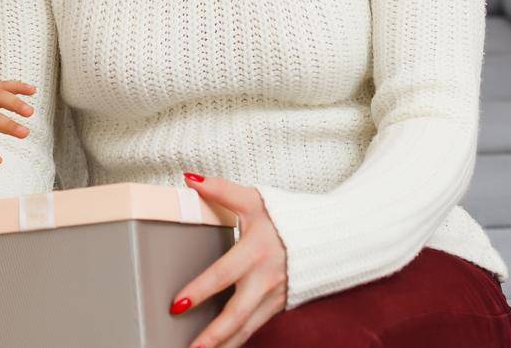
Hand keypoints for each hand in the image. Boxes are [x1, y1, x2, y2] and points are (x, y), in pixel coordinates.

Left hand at [172, 174, 287, 347]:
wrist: (333, 237)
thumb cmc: (290, 217)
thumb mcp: (255, 199)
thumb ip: (221, 190)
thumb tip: (189, 179)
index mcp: (255, 252)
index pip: (222, 275)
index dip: (199, 291)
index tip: (177, 305)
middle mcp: (265, 280)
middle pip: (236, 314)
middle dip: (213, 335)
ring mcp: (274, 297)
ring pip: (247, 328)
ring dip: (224, 344)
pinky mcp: (280, 306)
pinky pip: (256, 326)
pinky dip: (239, 339)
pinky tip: (221, 347)